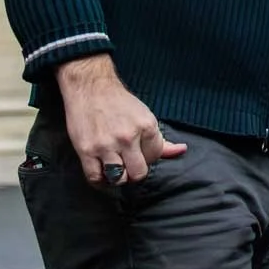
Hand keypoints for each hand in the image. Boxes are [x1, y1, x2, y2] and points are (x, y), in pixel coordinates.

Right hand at [56, 55, 186, 185]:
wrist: (90, 87)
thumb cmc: (119, 102)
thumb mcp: (145, 116)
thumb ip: (161, 138)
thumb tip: (181, 150)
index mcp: (146, 127)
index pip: (155, 157)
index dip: (148, 158)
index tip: (140, 154)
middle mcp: (128, 137)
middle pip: (139, 173)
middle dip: (135, 172)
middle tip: (129, 166)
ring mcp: (106, 145)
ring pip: (119, 178)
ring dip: (118, 177)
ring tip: (116, 169)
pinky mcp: (86, 150)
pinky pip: (95, 177)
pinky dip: (100, 180)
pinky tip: (102, 172)